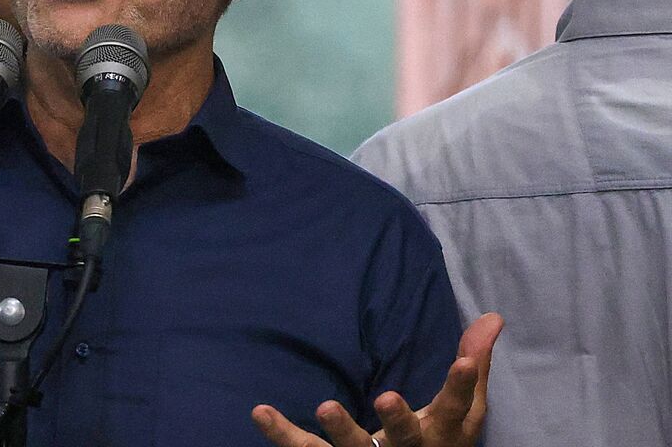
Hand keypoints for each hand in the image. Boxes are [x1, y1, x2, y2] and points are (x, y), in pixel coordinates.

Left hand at [251, 313, 503, 446]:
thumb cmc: (437, 441)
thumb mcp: (460, 411)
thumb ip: (473, 365)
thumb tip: (492, 316)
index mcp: (439, 435)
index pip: (455, 410)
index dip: (461, 386)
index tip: (464, 360)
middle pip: (405, 439)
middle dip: (399, 420)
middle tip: (388, 397)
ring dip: (341, 430)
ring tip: (325, 404)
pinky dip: (281, 434)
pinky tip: (260, 411)